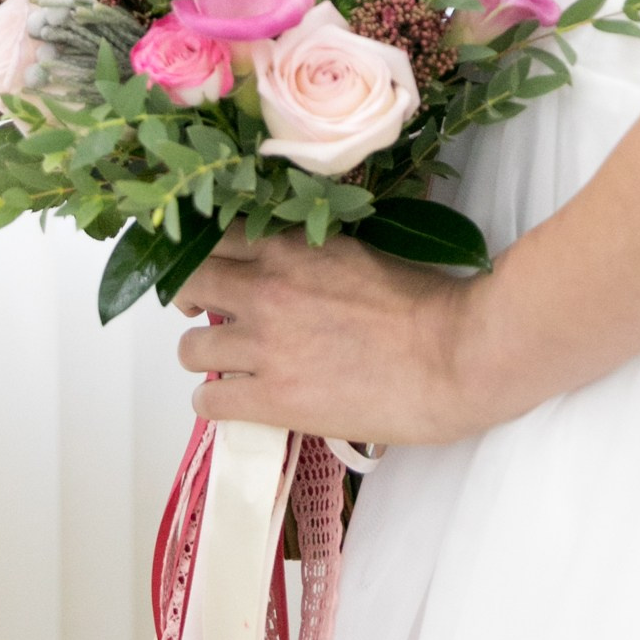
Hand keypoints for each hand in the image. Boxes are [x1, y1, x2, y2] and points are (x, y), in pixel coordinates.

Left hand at [174, 227, 493, 446]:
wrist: (454, 355)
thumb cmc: (426, 303)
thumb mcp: (359, 253)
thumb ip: (312, 256)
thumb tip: (291, 268)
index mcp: (292, 245)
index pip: (213, 236)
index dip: (207, 255)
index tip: (215, 271)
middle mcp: (266, 288)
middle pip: (186, 284)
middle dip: (191, 299)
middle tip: (211, 315)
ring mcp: (264, 344)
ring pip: (188, 348)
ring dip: (205, 356)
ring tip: (232, 367)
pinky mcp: (271, 398)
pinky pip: (208, 401)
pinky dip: (216, 403)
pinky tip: (240, 402)